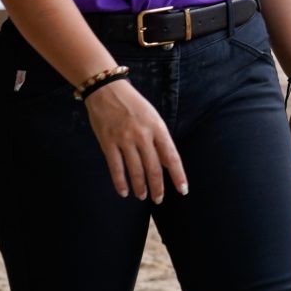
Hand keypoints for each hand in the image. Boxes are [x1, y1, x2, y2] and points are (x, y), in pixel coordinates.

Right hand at [85, 81, 187, 201]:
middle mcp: (143, 135)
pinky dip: (120, 182)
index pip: (171, 157)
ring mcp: (124, 140)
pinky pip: (115, 167)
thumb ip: (159, 139)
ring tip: (143, 196)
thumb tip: (165, 163)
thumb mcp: (153, 117)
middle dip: (158, 187)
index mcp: (158, 128)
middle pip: (153, 168)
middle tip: (159, 200)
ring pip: (135, 170)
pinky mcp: (108, 143)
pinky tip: (124, 192)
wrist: (107, 90)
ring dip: (140, 187)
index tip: (183, 190)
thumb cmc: (134, 105)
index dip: (178, 175)